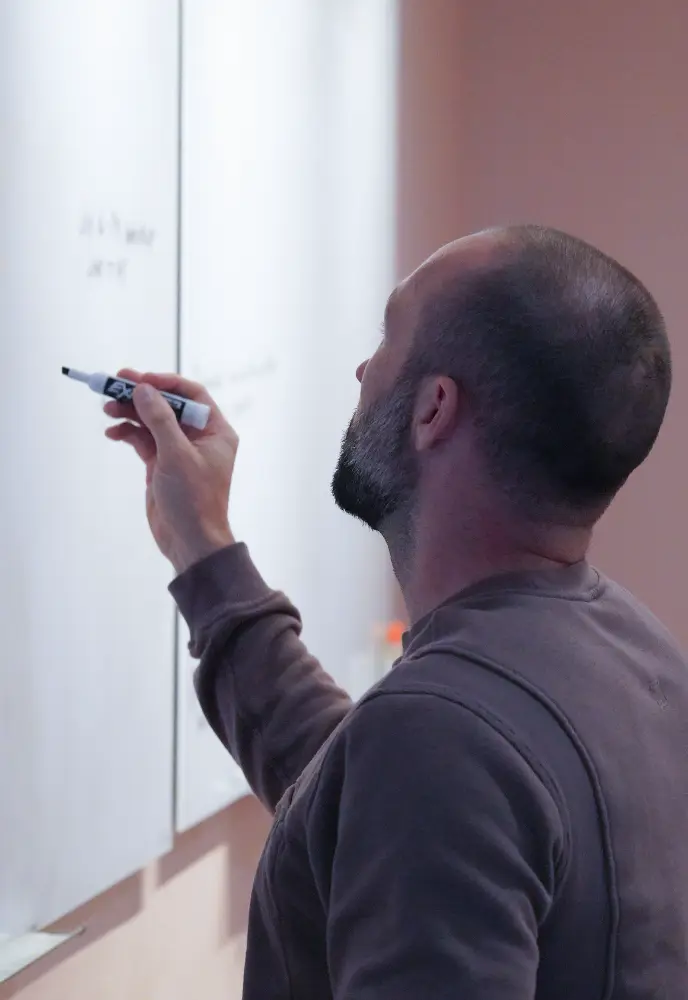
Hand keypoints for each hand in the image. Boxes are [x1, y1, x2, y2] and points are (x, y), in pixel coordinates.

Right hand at [104, 369, 236, 574]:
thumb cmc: (194, 500)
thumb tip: (143, 389)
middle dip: (141, 395)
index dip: (166, 383)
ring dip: (130, 413)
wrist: (190, 541)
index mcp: (215, 431)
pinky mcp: (161, 464)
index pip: (192, 395)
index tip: (140, 379)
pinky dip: (127, 433)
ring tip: (107, 409)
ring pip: (151, 421)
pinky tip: (112, 431)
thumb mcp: (176, 455)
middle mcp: (199, 437)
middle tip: (113, 384)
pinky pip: (143, 440)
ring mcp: (178, 450)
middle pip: (167, 405)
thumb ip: (159, 420)